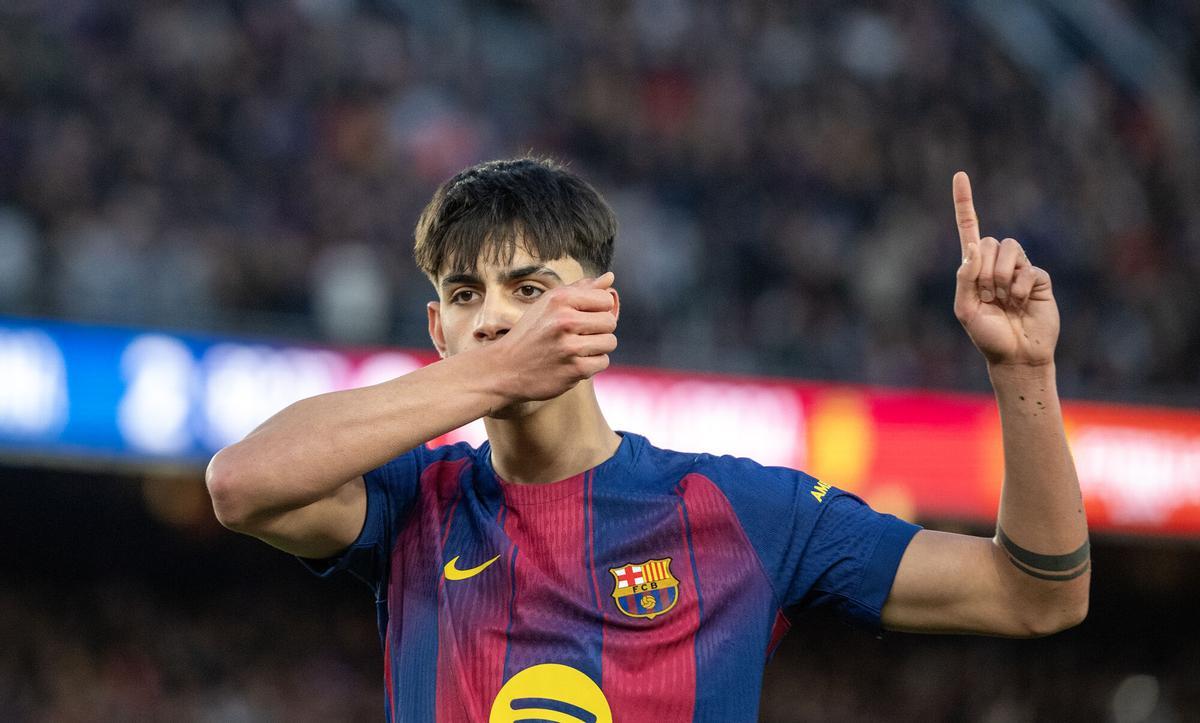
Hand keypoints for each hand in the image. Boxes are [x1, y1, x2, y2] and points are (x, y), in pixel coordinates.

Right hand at [491, 272, 617, 401]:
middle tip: (579, 336)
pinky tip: (573, 362)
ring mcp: (570, 346)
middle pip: (610, 321)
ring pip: (610, 342)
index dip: (598, 310)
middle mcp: (564, 320)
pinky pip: (603, 362)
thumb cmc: (530, 333)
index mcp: (559, 299)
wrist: (505, 369)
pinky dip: (591, 364)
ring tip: (576, 349)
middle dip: (599, 330)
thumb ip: (581, 289)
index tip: (583, 317)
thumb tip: (610, 277)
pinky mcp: (574, 369)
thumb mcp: (549, 304)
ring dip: (597, 348)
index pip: (605, 299)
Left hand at [953, 172, 1058, 366]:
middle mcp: (996, 264)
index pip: (969, 229)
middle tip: (990, 296)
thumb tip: (973, 248)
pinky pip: (1027, 270)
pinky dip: (1019, 289)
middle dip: (984, 270)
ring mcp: (1019, 269)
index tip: (960, 174)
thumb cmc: (988, 335)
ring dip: (1001, 277)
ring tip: (1005, 299)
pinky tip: (1021, 303)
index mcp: (975, 268)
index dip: (964, 202)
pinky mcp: (1038, 277)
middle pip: (988, 241)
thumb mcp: (966, 309)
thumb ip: (964, 278)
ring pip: (1008, 249)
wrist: (1017, 355)